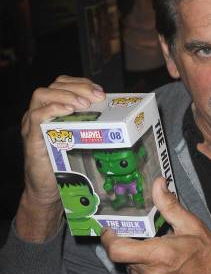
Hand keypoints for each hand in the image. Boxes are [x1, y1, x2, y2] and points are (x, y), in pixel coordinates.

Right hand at [21, 76, 105, 206]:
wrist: (48, 190)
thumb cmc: (65, 165)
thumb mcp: (80, 140)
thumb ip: (89, 126)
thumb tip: (117, 117)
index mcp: (52, 109)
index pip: (63, 84)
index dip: (81, 83)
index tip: (100, 91)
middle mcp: (40, 111)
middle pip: (55, 86)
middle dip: (79, 88)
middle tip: (97, 98)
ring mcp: (32, 123)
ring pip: (42, 95)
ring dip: (66, 96)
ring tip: (84, 105)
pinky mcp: (30, 137)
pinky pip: (36, 116)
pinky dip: (52, 110)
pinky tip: (68, 112)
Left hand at [101, 178, 210, 273]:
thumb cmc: (210, 257)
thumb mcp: (191, 226)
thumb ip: (169, 205)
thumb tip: (158, 184)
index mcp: (159, 255)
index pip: (117, 250)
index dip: (108, 238)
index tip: (109, 229)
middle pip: (124, 257)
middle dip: (131, 245)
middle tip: (146, 238)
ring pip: (130, 268)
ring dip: (138, 259)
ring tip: (159, 253)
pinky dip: (144, 271)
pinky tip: (162, 267)